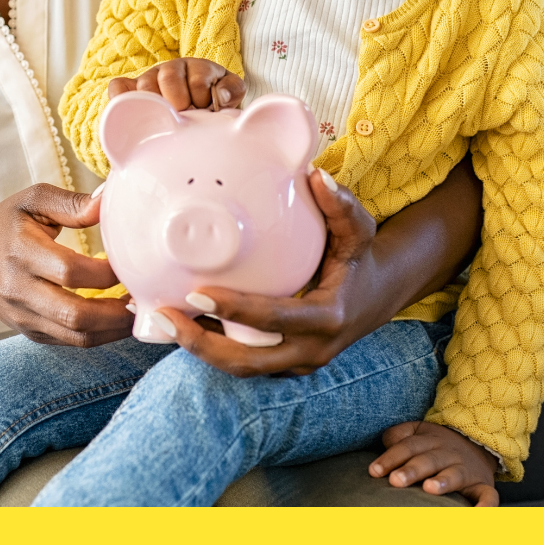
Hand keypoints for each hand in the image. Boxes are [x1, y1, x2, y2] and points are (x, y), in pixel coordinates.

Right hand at [0, 183, 132, 346]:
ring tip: (140, 310)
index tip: (132, 261)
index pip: (69, 271)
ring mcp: (25, 317)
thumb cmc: (5, 225)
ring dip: (115, 329)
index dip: (106, 272)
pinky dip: (101, 335)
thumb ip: (71, 203)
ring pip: (76, 336)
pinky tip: (121, 319)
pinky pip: (71, 342)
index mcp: (21, 252)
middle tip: (146, 296)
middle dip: (117, 311)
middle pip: (74, 313)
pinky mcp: (32, 333)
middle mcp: (20, 290)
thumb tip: (109, 199)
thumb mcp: (32, 200)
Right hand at [107, 58, 244, 111]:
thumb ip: (232, 90)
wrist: (194, 116)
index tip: (205, 112)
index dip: (202, 99)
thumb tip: (219, 96)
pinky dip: (122, 100)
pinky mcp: (130, 91)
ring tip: (166, 121)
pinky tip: (135, 115)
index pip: (197, 78)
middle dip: (179, 103)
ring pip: (144, 86)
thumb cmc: (212, 105)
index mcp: (197, 68)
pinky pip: (118, 88)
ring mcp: (148, 79)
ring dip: (156, 106)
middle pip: (168, 78)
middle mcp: (171, 69)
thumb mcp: (229, 95)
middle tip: (184, 118)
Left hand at [149, 167, 385, 375]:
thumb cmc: (361, 256)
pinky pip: (248, 364)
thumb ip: (340, 204)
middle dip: (202, 344)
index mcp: (327, 318)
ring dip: (202, 349)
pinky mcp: (287, 365)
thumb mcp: (358, 229)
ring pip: (243, 369)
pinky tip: (186, 324)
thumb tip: (316, 175)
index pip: (274, 320)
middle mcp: (312, 350)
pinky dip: (216, 348)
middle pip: (249, 363)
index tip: (197, 293)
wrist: (378, 293)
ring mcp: (299, 364)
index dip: (234, 310)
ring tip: (164, 319)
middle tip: (165, 315)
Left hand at [369, 420, 499, 505]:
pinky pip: (488, 495)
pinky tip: (479, 514)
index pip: (408, 447)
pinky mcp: (483, 485)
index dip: (391, 458)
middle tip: (395, 481)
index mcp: (429, 440)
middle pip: (428, 460)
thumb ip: (399, 435)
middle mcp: (448, 453)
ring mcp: (466, 470)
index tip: (374, 471)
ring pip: (455, 474)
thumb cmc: (437, 445)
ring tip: (429, 489)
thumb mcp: (419, 432)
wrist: (477, 443)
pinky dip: (486, 505)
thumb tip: (386, 443)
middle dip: (411, 470)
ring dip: (443, 481)